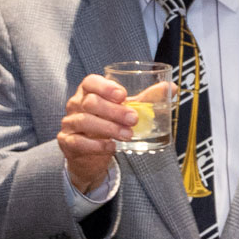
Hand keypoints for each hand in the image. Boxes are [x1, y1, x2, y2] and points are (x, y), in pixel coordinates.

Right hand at [59, 73, 136, 194]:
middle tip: (134, 119)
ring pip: (85, 121)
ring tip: (128, 135)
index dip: (105, 87)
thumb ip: (146, 99)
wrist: (89, 156)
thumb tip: (171, 87)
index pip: (90, 82)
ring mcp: (69, 123)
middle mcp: (75, 105)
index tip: (123, 95)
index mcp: (88, 92)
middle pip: (90, 102)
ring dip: (109, 128)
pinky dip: (97, 145)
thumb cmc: (107, 126)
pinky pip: (79, 142)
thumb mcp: (125, 111)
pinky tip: (112, 147)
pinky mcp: (67, 142)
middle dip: (114, 110)